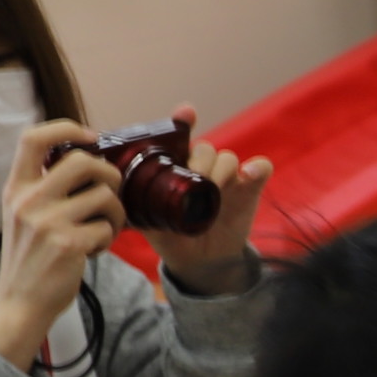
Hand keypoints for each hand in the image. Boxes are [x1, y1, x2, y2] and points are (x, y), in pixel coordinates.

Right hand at [0, 121, 119, 367]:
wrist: (19, 302)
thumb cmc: (30, 257)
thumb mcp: (23, 215)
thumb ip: (45, 188)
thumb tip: (88, 161)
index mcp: (16, 189)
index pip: (32, 138)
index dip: (66, 128)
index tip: (91, 137)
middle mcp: (28, 201)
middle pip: (83, 161)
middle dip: (109, 174)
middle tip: (111, 192)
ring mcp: (47, 222)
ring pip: (104, 196)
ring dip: (116, 212)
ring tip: (105, 228)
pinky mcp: (68, 244)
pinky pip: (108, 227)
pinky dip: (109, 238)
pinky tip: (95, 249)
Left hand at [144, 101, 268, 291]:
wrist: (202, 262)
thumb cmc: (172, 239)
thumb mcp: (149, 225)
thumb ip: (135, 210)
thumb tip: (116, 198)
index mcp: (177, 170)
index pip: (181, 138)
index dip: (183, 122)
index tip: (187, 114)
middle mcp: (203, 169)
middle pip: (205, 148)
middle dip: (201, 161)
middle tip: (197, 180)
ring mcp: (228, 178)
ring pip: (228, 157)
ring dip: (223, 169)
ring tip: (217, 188)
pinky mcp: (249, 189)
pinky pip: (260, 168)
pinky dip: (257, 168)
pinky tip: (249, 176)